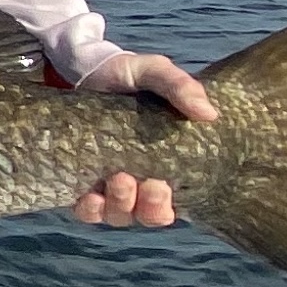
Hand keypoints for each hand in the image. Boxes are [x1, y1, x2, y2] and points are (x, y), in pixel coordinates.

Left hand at [69, 51, 217, 227]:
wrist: (85, 70)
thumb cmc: (128, 75)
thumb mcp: (154, 72)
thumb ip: (180, 87)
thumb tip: (208, 114)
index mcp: (164, 164)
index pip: (171, 202)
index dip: (166, 204)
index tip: (162, 184)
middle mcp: (137, 181)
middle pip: (147, 215)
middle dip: (149, 207)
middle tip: (148, 184)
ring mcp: (107, 185)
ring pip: (118, 216)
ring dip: (120, 205)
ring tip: (117, 179)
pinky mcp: (78, 182)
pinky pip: (86, 211)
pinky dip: (90, 209)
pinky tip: (90, 196)